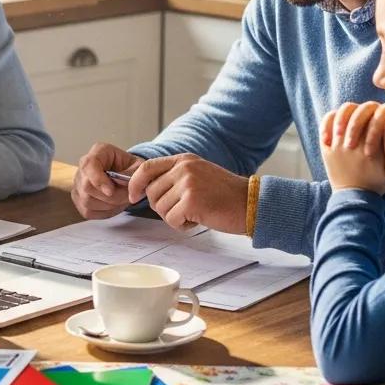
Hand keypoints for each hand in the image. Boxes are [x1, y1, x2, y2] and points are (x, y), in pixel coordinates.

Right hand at [70, 143, 141, 218]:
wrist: (124, 175)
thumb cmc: (130, 168)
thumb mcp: (138, 167)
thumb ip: (131, 174)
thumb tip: (120, 184)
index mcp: (99, 152)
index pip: (89, 164)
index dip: (98, 180)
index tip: (110, 191)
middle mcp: (84, 166)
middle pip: (87, 187)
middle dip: (110, 197)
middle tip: (126, 196)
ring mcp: (78, 183)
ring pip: (87, 201)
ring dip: (109, 205)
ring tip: (121, 199)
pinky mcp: (78, 198)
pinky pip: (88, 211)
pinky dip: (103, 212)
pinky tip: (113, 205)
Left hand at [128, 154, 248, 233]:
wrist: (250, 203)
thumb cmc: (225, 195)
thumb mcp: (198, 175)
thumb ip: (175, 176)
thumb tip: (145, 188)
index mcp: (183, 160)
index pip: (146, 167)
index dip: (135, 183)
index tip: (133, 196)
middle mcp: (184, 168)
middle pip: (151, 192)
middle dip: (161, 207)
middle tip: (181, 210)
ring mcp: (188, 183)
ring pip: (160, 208)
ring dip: (174, 217)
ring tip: (195, 213)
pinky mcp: (192, 201)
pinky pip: (172, 219)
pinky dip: (183, 225)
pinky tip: (199, 219)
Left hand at [320, 100, 384, 194]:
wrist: (354, 198)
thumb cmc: (377, 181)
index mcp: (370, 148)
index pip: (377, 115)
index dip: (383, 116)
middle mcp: (351, 144)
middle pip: (358, 111)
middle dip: (366, 114)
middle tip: (370, 122)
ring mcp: (336, 145)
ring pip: (341, 113)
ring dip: (350, 114)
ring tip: (355, 124)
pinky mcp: (325, 147)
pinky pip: (326, 122)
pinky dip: (333, 117)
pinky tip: (340, 124)